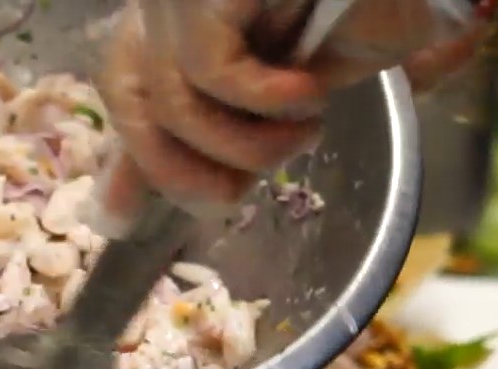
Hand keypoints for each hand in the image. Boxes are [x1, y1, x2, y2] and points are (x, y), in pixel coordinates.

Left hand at [92, 0, 488, 229]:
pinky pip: (210, 69)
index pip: (124, 86)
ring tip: (309, 130)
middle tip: (240, 194)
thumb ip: (213, 132)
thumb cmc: (373, 9)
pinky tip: (310, 91)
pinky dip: (264, 101)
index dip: (129, 156)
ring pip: (174, 100)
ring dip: (249, 146)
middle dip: (184, 172)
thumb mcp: (288, 87)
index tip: (125, 219)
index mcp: (184, 16)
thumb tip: (130, 206)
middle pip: (133, 102)